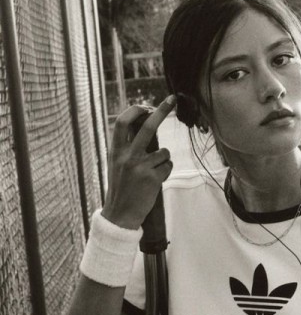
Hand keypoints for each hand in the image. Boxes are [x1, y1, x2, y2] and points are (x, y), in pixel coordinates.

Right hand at [102, 96, 175, 229]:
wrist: (120, 215)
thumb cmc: (121, 188)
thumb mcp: (116, 164)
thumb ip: (126, 147)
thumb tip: (144, 124)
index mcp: (115, 151)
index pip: (122, 122)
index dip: (135, 110)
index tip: (146, 105)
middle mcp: (126, 156)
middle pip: (148, 127)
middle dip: (161, 111)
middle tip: (172, 100)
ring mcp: (140, 167)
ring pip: (164, 152)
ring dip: (163, 159)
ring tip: (152, 173)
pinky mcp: (152, 178)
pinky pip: (168, 166)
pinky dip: (165, 171)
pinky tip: (155, 181)